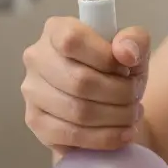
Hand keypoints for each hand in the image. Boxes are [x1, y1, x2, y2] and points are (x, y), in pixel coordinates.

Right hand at [20, 17, 150, 151]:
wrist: (108, 101)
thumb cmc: (117, 69)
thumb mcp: (134, 48)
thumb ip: (135, 41)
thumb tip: (125, 53)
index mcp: (56, 29)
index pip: (72, 40)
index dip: (105, 58)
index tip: (126, 68)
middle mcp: (36, 57)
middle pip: (80, 81)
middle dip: (119, 93)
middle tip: (135, 97)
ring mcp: (32, 91)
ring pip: (78, 111)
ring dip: (116, 117)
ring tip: (132, 114)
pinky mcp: (35, 121)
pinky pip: (70, 135)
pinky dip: (103, 138)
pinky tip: (122, 134)